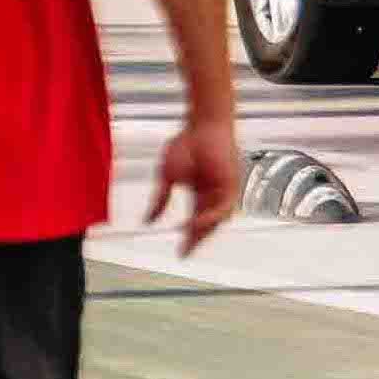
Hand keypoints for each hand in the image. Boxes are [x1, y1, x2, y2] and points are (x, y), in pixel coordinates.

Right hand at [147, 109, 241, 254]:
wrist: (203, 126)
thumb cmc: (186, 145)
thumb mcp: (167, 176)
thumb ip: (159, 200)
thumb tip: (147, 220)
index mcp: (200, 194)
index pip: (194, 221)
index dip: (187, 237)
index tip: (179, 253)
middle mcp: (213, 196)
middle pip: (206, 225)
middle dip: (195, 240)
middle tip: (184, 252)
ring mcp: (223, 192)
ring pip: (216, 220)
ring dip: (204, 231)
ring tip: (188, 239)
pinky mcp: (231, 186)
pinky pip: (223, 208)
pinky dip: (210, 217)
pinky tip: (197, 221)